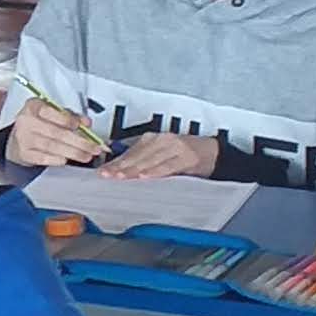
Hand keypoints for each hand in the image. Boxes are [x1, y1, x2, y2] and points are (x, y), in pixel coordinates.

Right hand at [4, 97, 107, 167]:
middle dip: (78, 141)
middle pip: (56, 132)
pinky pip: (44, 158)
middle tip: (93, 147)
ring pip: (52, 146)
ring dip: (73, 152)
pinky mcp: (24, 153)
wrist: (18, 138)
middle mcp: (25, 121)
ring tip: (86, 156)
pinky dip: (58, 159)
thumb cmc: (38, 123)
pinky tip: (68, 159)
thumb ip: (70, 116)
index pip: (51, 112)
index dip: (68, 120)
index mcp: (33, 106)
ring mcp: (23, 138)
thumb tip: (86, 122)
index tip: (83, 126)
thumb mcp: (52, 113)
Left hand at [105, 130, 219, 178]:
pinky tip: (146, 176)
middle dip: (120, 166)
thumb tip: (120, 171)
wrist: (213, 152)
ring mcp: (174, 148)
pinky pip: (168, 166)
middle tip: (107, 175)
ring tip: (122, 176)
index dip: (115, 162)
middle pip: (137, 156)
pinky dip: (156, 171)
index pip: (129, 152)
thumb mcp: (161, 154)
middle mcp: (162, 140)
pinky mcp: (186, 157)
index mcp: (153, 139)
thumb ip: (144, 161)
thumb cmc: (185, 154)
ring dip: (134, 169)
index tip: (103, 171)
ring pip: (150, 160)